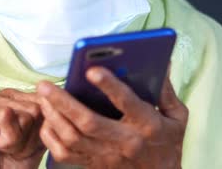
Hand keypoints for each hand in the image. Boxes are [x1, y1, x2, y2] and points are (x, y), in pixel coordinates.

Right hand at [0, 89, 44, 168]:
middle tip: (13, 147)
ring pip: (24, 113)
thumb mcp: (41, 134)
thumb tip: (50, 95)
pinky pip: (6, 116)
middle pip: (35, 107)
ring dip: (19, 139)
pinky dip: (8, 140)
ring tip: (5, 148)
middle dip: (29, 135)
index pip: (44, 100)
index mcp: (12, 97)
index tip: (25, 140)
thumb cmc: (17, 162)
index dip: (41, 127)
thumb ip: (48, 113)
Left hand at [36, 66, 187, 168]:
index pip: (127, 103)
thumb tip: (161, 62)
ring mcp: (108, 156)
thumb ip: (166, 90)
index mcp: (148, 125)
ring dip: (53, 117)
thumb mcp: (177, 116)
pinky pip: (65, 155)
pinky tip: (47, 121)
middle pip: (88, 122)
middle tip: (45, 85)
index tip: (92, 69)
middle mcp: (126, 142)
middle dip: (64, 102)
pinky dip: (51, 138)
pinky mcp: (95, 166)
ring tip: (43, 97)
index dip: (110, 86)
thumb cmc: (169, 143)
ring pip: (72, 138)